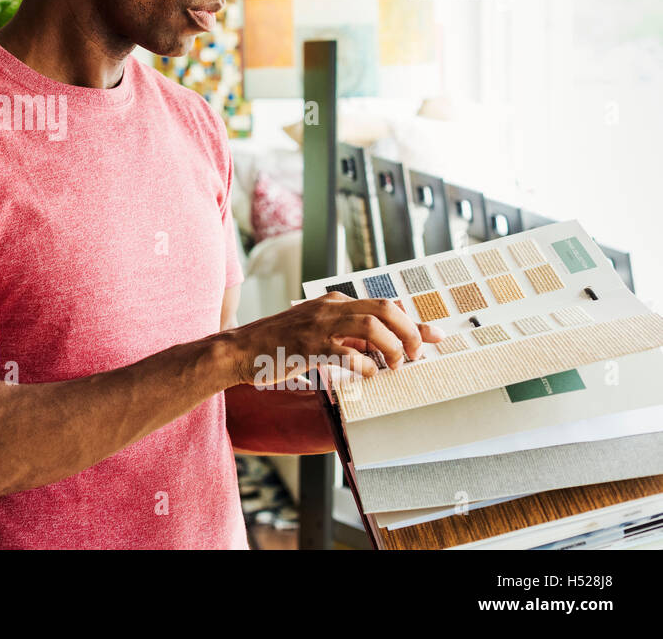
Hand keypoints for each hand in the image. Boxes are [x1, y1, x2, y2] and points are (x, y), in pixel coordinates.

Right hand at [222, 291, 444, 386]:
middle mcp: (330, 308)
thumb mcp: (318, 331)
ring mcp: (319, 325)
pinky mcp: (309, 346)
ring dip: (392, 348)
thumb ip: (348, 334)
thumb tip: (385, 344)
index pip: (384, 305)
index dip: (414, 322)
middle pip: (385, 309)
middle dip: (409, 332)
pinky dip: (366, 367)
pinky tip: (367, 376)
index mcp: (334, 302)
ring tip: (395, 366)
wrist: (242, 349)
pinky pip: (348, 354)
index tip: (436, 336)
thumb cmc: (281, 344)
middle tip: (416, 356)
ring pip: (372, 326)